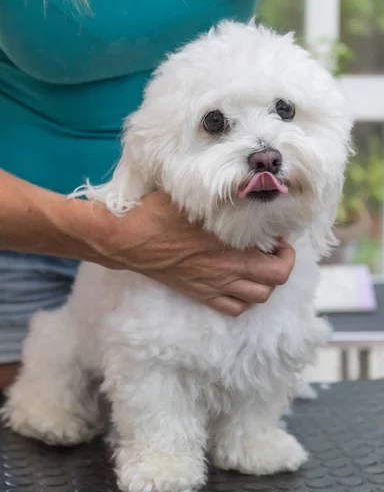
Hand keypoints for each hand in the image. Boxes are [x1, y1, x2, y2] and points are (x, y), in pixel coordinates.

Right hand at [103, 192, 295, 316]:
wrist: (129, 240)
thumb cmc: (158, 214)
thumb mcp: (194, 196)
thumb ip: (224, 193)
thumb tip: (246, 182)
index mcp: (231, 247)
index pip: (279, 261)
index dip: (286, 249)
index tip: (277, 235)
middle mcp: (228, 271)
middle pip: (274, 282)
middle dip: (281, 266)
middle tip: (273, 250)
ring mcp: (214, 286)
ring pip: (257, 298)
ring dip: (264, 283)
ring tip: (257, 266)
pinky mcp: (200, 294)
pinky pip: (233, 309)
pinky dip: (243, 300)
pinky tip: (238, 284)